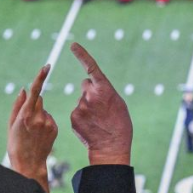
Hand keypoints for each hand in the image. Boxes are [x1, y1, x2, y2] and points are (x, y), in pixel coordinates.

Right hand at [8, 64, 56, 184]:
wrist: (29, 163)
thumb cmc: (15, 144)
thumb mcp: (11, 125)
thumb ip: (17, 105)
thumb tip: (23, 89)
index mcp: (26, 115)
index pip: (35, 91)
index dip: (40, 77)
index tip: (47, 66)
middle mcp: (39, 117)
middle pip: (38, 100)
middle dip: (33, 104)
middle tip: (26, 121)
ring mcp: (48, 123)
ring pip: (43, 110)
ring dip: (38, 115)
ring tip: (32, 132)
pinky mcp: (55, 128)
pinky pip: (49, 118)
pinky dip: (45, 123)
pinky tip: (40, 134)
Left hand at [70, 43, 132, 164]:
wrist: (111, 146)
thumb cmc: (120, 125)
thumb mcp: (118, 103)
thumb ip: (103, 90)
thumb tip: (87, 84)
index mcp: (104, 89)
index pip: (90, 67)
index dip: (82, 54)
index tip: (72, 45)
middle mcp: (89, 95)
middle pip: (85, 86)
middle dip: (91, 92)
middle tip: (101, 107)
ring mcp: (79, 106)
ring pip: (81, 100)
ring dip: (88, 106)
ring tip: (98, 120)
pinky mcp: (73, 117)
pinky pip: (77, 112)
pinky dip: (82, 117)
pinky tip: (91, 126)